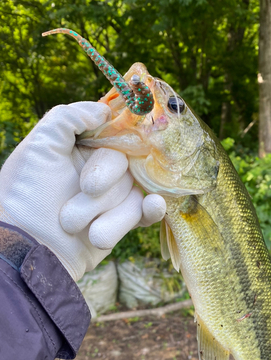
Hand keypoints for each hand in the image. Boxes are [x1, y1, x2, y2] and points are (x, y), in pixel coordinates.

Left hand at [0, 102, 165, 280]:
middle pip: (123, 162)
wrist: (30, 249)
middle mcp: (98, 168)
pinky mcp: (122, 221)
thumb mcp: (38, 148)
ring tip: (74, 226)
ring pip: (133, 190)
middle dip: (103, 181)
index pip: (112, 131)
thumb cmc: (27, 196)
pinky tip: (153, 206)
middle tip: (84, 191)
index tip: (125, 138)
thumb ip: (66, 118)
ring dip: (107, 211)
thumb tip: (103, 109)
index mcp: (80, 147)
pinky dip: (152, 209)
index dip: (118, 135)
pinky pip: (146, 211)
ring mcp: (112, 196)